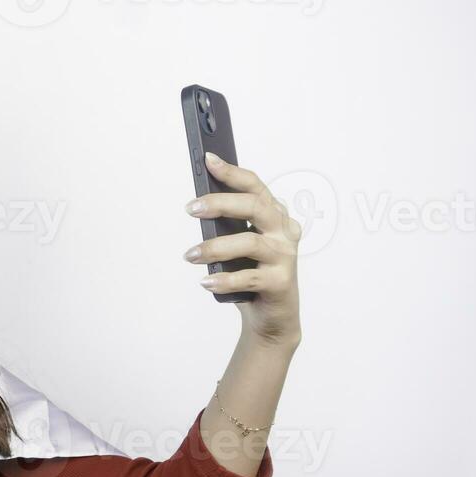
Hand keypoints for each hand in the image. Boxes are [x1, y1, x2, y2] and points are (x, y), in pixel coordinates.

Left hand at [183, 153, 301, 345]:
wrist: (271, 317)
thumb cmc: (251, 274)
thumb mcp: (238, 246)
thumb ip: (228, 226)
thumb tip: (199, 206)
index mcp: (275, 216)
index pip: (255, 187)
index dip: (232, 172)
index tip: (208, 159)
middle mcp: (284, 232)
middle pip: (255, 207)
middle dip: (220, 203)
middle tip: (191, 208)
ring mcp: (285, 257)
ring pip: (249, 242)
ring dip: (215, 247)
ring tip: (190, 255)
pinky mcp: (281, 282)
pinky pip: (248, 277)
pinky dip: (224, 279)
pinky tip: (206, 281)